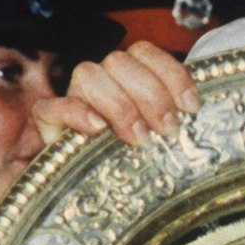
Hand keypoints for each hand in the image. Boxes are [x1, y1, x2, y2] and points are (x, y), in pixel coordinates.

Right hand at [34, 40, 199, 145]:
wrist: (88, 192)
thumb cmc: (132, 160)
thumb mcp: (159, 136)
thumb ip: (171, 118)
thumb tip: (196, 117)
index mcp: (128, 77)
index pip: (145, 53)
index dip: (171, 74)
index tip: (190, 107)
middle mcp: (101, 81)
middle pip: (120, 61)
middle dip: (150, 96)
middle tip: (167, 131)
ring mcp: (72, 98)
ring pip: (88, 74)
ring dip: (119, 105)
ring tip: (138, 139)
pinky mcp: (48, 122)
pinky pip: (51, 106)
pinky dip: (76, 113)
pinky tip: (97, 130)